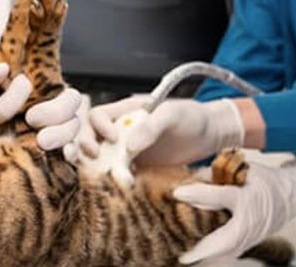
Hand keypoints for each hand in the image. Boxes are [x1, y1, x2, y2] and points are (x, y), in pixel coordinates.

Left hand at [0, 63, 81, 160]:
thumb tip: (3, 69)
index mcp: (25, 88)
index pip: (33, 82)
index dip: (14, 96)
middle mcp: (44, 105)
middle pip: (70, 99)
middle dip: (55, 109)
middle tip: (31, 119)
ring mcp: (52, 129)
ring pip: (74, 124)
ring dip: (62, 132)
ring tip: (42, 142)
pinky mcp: (55, 153)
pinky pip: (74, 149)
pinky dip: (71, 151)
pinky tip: (60, 155)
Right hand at [84, 97, 243, 165]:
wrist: (211, 136)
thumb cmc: (193, 117)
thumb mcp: (173, 114)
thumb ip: (151, 126)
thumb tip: (129, 146)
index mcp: (126, 110)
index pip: (98, 115)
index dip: (98, 126)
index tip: (113, 138)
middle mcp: (121, 130)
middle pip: (89, 136)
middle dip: (84, 145)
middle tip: (93, 156)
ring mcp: (126, 150)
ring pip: (98, 157)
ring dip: (91, 164)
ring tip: (92, 172)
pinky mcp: (135, 168)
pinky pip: (115, 174)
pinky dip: (110, 180)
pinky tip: (114, 185)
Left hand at [173, 158, 295, 263]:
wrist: (289, 197)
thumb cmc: (263, 181)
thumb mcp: (243, 170)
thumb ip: (217, 174)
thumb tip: (190, 181)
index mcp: (248, 198)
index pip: (221, 196)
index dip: (198, 193)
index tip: (177, 193)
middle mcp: (250, 220)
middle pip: (227, 239)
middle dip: (206, 249)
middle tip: (184, 257)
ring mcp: (251, 236)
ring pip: (228, 251)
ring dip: (207, 256)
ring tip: (185, 258)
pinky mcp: (249, 243)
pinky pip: (230, 252)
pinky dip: (214, 256)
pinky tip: (196, 257)